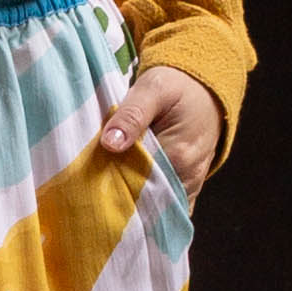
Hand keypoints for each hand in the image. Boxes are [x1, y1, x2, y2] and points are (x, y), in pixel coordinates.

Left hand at [102, 66, 223, 199]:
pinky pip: (163, 204)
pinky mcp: (186, 186)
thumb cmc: (178, 86)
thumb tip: (110, 143)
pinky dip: (144, 203)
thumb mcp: (154, 89)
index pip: (136, 183)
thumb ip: (132, 115)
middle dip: (117, 198)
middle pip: (143, 199)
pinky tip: (124, 197)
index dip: (109, 184)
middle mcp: (186, 178)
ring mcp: (188, 185)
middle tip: (89, 191)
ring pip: (152, 204)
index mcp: (178, 157)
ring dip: (129, 201)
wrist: (205, 89)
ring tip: (102, 195)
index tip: (86, 182)